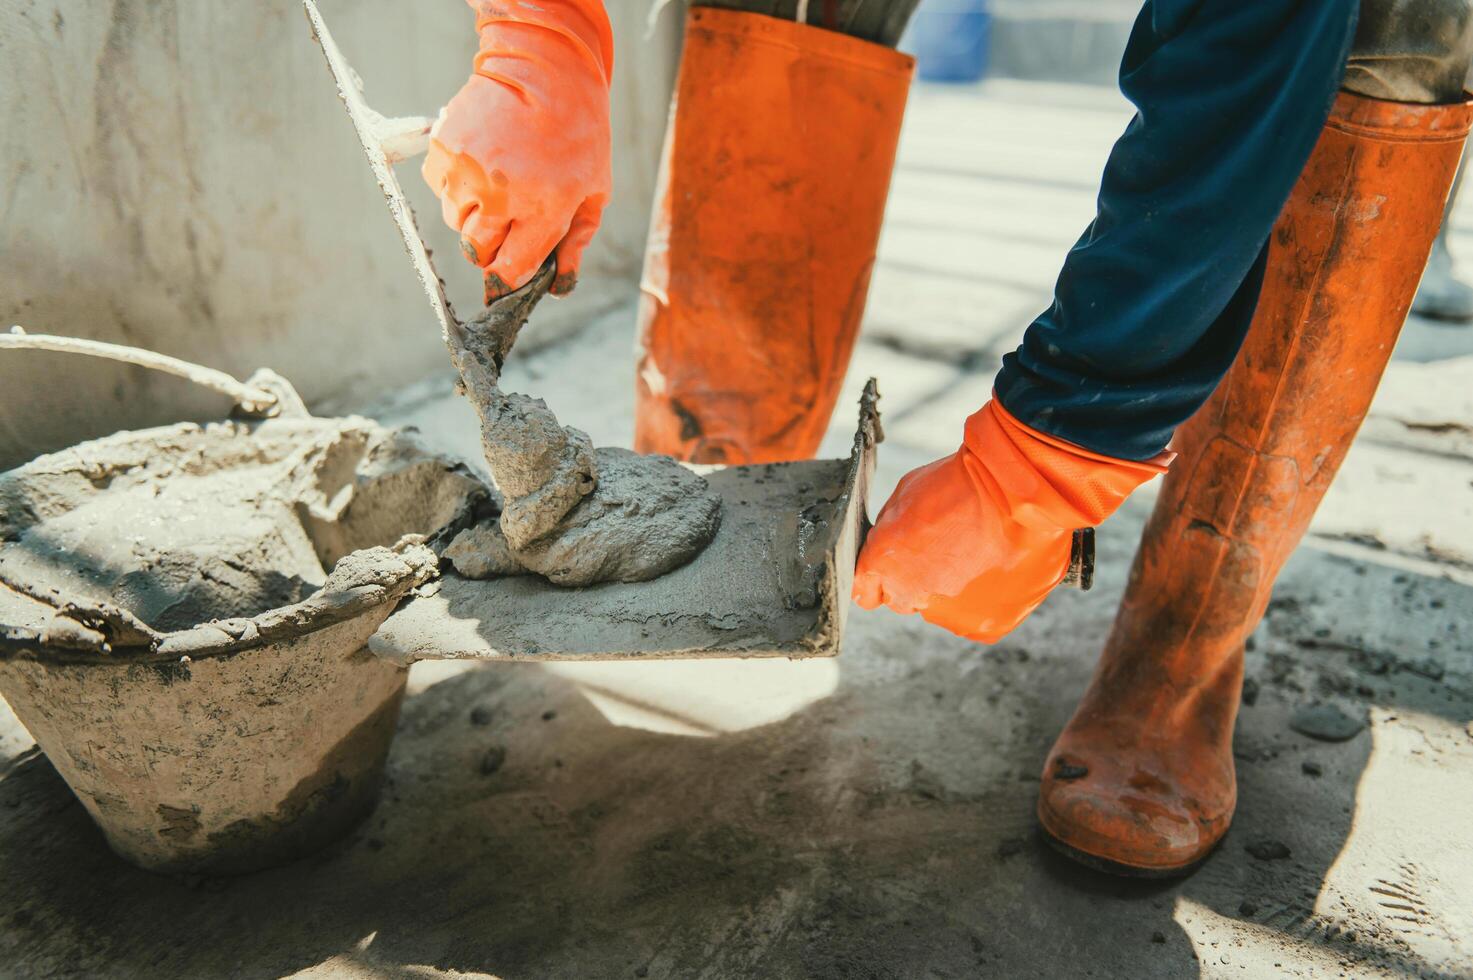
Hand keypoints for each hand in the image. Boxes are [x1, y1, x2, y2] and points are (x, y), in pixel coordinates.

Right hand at [423, 0, 612, 301]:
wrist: (546, 68)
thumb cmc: (579, 131)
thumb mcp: (594, 190)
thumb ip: (576, 242)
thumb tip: (558, 287)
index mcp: (544, 207)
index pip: (509, 268)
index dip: (509, 277)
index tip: (509, 273)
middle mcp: (502, 194)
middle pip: (476, 251)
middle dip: (490, 247)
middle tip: (506, 223)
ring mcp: (468, 171)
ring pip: (455, 222)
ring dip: (472, 215)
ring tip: (498, 183)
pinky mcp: (444, 150)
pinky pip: (441, 188)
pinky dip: (456, 184)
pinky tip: (482, 162)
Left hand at [853, 398, 1168, 642]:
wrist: (1018, 490)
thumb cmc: (962, 482)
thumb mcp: (906, 494)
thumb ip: (890, 530)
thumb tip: (889, 544)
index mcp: (881, 564)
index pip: (865, 591)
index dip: (882, 577)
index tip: (898, 568)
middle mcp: (910, 597)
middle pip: (905, 601)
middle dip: (919, 581)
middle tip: (948, 551)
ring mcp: (949, 615)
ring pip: (944, 610)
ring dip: (956, 591)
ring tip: (979, 554)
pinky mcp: (986, 625)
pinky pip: (978, 617)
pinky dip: (988, 598)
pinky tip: (996, 567)